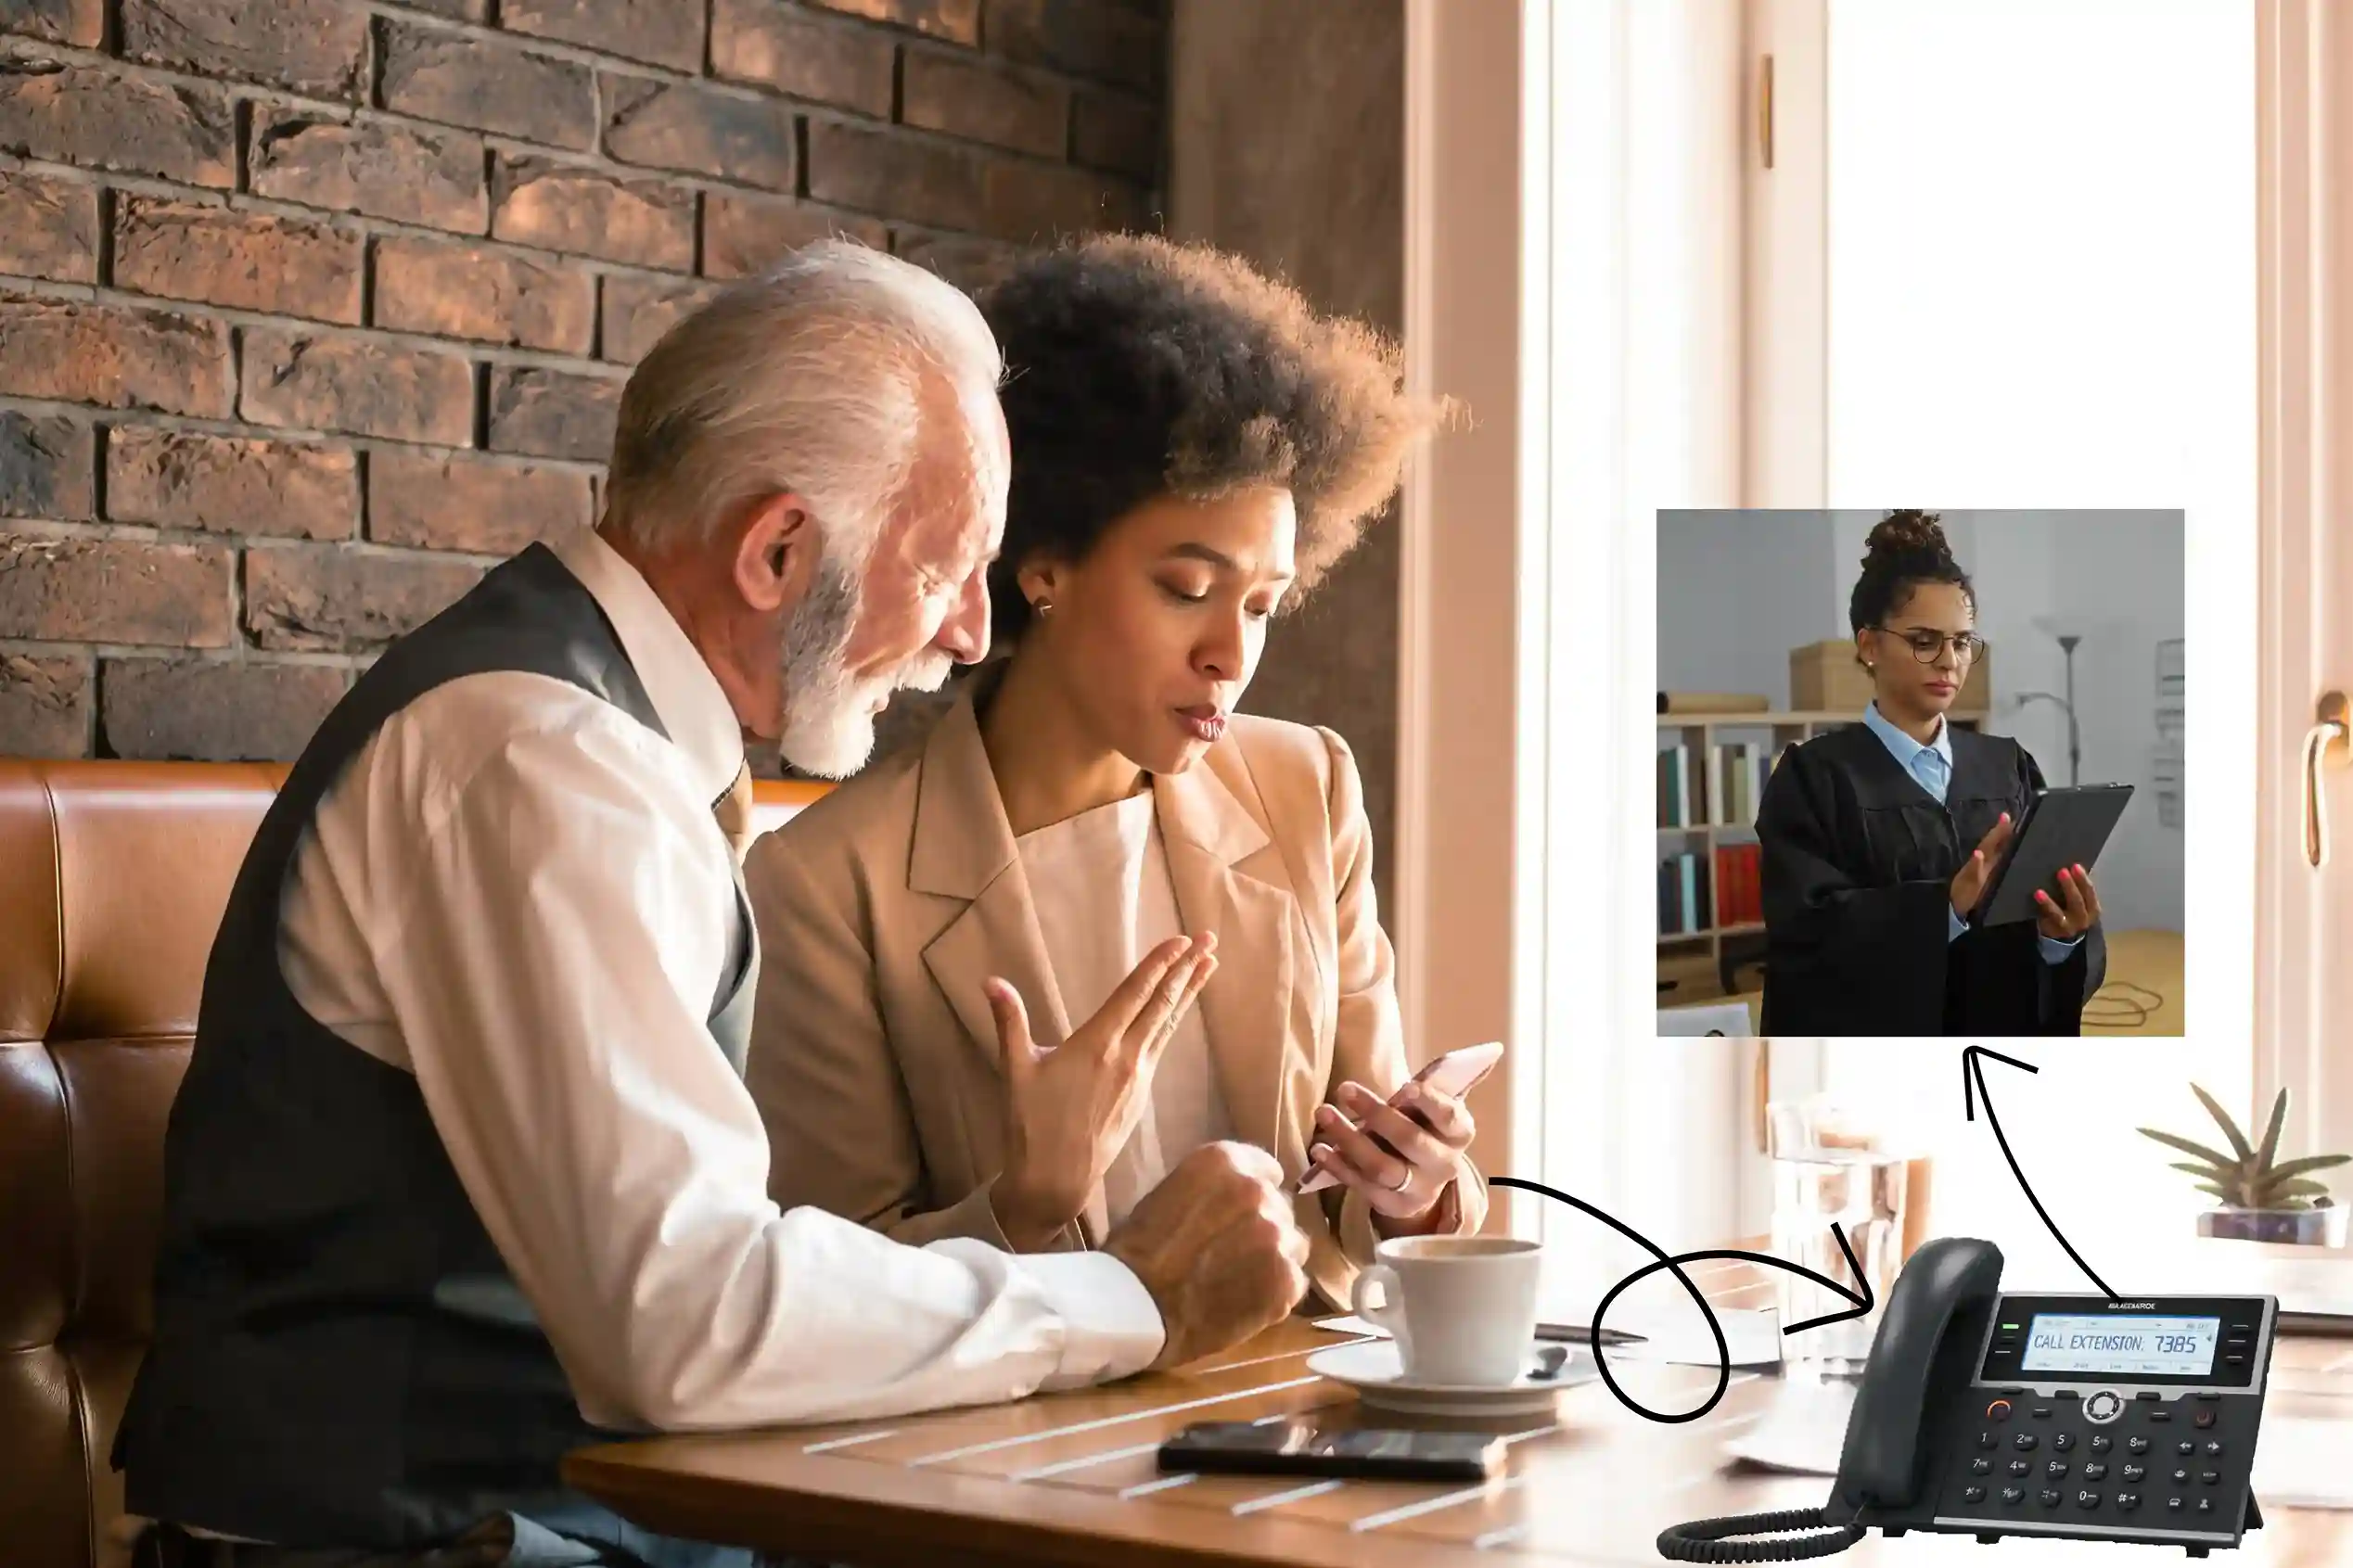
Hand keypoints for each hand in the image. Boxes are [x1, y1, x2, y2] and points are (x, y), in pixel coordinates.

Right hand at [987, 933, 1216, 1249]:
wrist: (1056, 1179)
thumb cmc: (1031, 1125)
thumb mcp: (1016, 1070)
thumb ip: (1009, 1021)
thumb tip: (991, 981)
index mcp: (1097, 1045)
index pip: (1135, 993)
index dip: (1159, 964)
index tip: (1181, 940)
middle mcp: (1126, 1057)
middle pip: (1162, 1003)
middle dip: (1187, 968)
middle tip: (1209, 939)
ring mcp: (1138, 1078)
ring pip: (1168, 1024)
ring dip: (1188, 991)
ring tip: (1209, 965)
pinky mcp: (1140, 1096)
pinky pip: (1162, 1047)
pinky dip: (1173, 1021)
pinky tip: (1177, 1013)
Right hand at [1102, 1142, 1310, 1370]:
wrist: (1135, 1307)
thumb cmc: (1137, 1251)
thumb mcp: (1169, 1194)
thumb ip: (1212, 1189)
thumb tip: (1232, 1200)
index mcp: (1224, 1161)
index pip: (1266, 1170)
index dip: (1252, 1195)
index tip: (1238, 1215)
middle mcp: (1258, 1191)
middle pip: (1280, 1208)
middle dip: (1262, 1227)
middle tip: (1233, 1253)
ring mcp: (1277, 1236)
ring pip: (1293, 1244)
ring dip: (1274, 1258)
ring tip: (1241, 1281)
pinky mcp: (1287, 1280)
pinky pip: (1295, 1281)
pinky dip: (1276, 1293)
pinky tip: (1247, 1302)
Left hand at [1306, 1079, 1475, 1233]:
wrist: (1423, 1180)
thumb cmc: (1423, 1129)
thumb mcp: (1430, 1111)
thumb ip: (1422, 1095)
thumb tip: (1414, 1079)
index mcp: (1458, 1134)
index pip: (1449, 1118)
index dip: (1431, 1103)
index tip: (1407, 1087)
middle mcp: (1444, 1164)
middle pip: (1409, 1140)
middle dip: (1376, 1114)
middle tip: (1345, 1088)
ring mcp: (1419, 1189)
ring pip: (1382, 1167)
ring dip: (1350, 1140)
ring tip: (1324, 1113)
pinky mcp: (1393, 1205)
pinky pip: (1363, 1186)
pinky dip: (1339, 1167)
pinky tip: (1319, 1150)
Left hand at [1949, 812, 2013, 917]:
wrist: (1958, 910)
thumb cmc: (1963, 895)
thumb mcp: (1969, 883)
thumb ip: (1974, 869)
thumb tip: (1979, 852)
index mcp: (1980, 860)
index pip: (1990, 842)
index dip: (1998, 830)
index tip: (2006, 816)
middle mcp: (1984, 862)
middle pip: (1996, 844)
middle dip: (2006, 831)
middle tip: (2018, 819)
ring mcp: (1988, 870)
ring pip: (1998, 851)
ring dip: (2006, 840)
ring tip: (2017, 829)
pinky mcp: (1991, 879)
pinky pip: (2001, 862)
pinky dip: (2006, 853)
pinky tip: (2014, 852)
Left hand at [2035, 862, 2100, 940]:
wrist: (2065, 937)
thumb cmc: (2073, 911)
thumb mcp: (2081, 902)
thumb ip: (2078, 888)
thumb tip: (2070, 866)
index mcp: (2093, 909)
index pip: (2090, 892)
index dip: (2083, 880)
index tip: (2075, 866)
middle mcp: (2083, 919)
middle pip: (2077, 902)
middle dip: (2070, 886)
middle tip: (2061, 871)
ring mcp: (2067, 926)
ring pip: (2058, 914)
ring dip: (2049, 902)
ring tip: (2039, 892)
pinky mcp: (2053, 930)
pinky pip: (2047, 918)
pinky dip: (2042, 908)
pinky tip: (2036, 897)